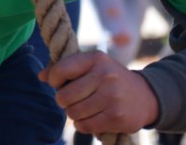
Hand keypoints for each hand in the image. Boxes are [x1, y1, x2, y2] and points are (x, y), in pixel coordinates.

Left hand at [39, 50, 158, 136]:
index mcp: (96, 59)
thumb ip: (65, 68)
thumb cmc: (109, 78)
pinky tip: (90, 118)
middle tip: (70, 99)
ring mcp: (112, 97)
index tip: (57, 82)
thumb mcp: (91, 66)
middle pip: (65, 96)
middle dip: (63, 100)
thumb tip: (41, 76)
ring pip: (73, 113)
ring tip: (82, 108)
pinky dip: (82, 124)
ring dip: (73, 113)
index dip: (53, 79)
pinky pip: (85, 126)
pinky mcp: (117, 117)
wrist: (145, 96)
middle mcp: (105, 76)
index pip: (61, 69)